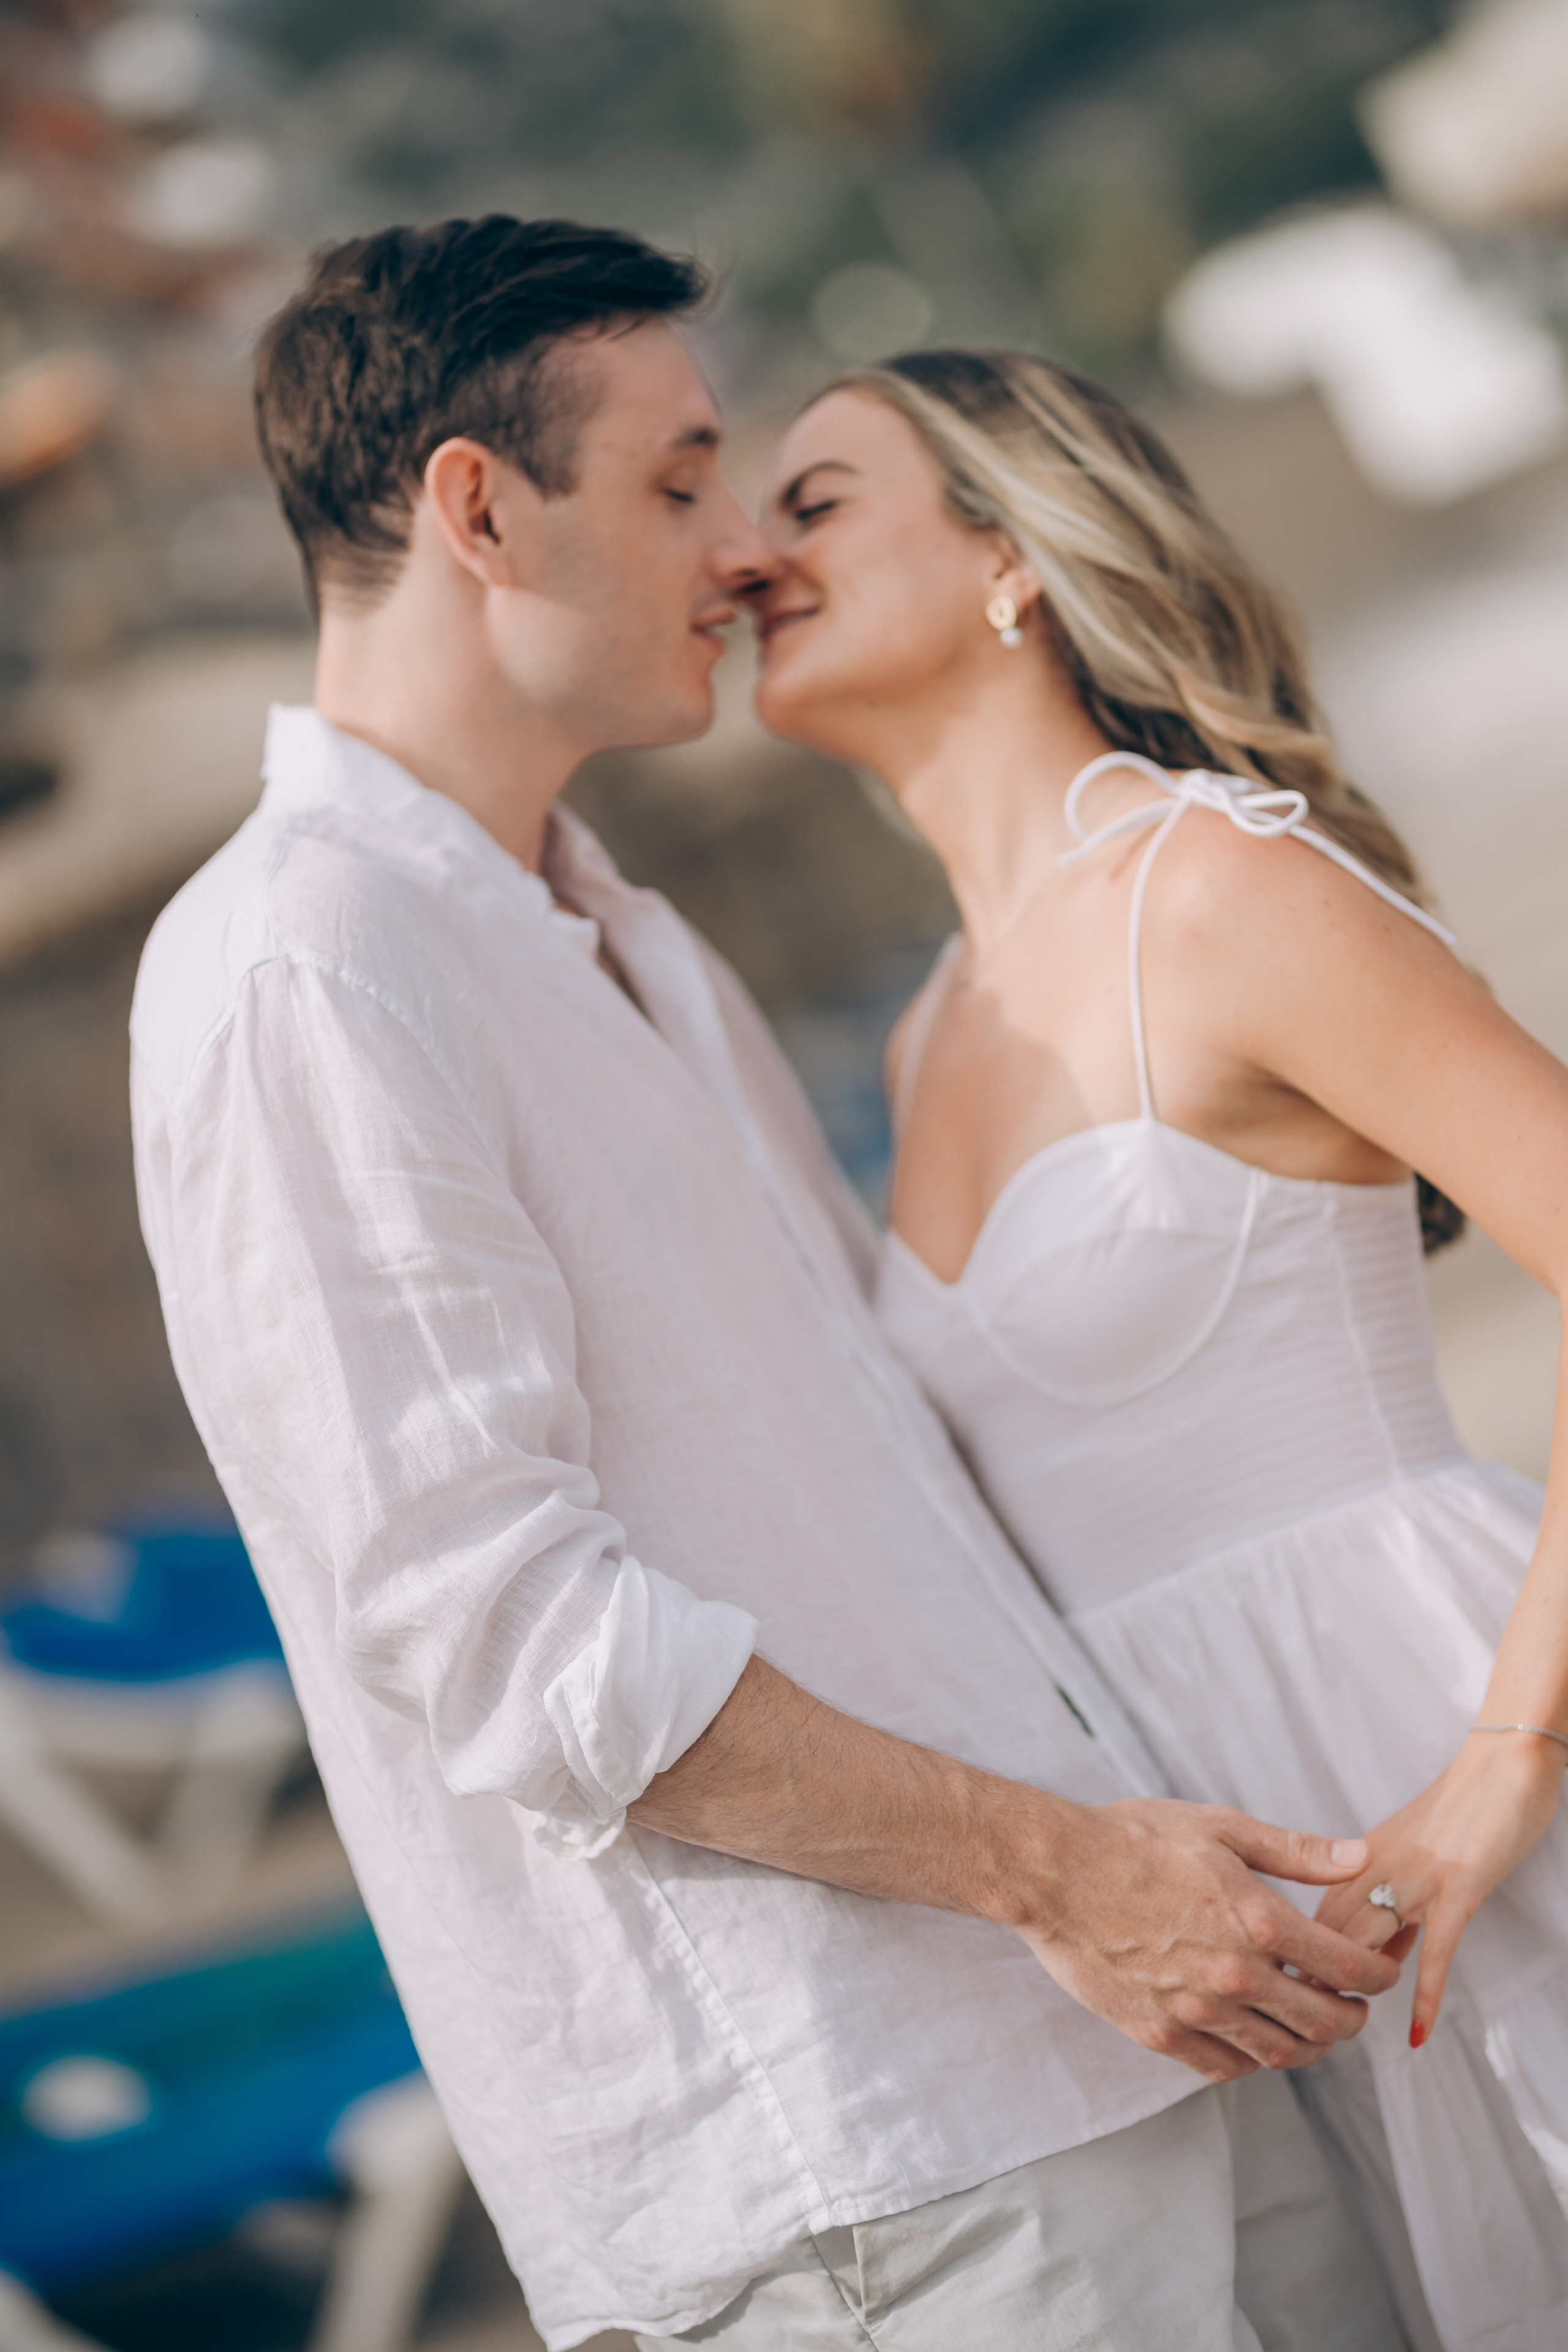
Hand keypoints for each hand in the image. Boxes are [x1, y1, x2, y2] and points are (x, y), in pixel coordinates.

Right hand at [1012, 1798, 1400, 2083]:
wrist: (1055, 1872)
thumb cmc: (1135, 1838)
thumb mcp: (1221, 1827)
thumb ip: (1296, 1851)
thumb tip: (1360, 1856)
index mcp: (1258, 1921)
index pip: (1347, 1968)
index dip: (1379, 1976)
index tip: (1382, 1972)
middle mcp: (1235, 1975)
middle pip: (1324, 2024)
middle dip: (1352, 2017)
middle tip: (1354, 2005)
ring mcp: (1196, 2011)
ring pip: (1279, 2054)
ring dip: (1310, 2046)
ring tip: (1312, 2026)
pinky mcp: (1159, 2033)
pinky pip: (1224, 2067)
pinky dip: (1253, 2061)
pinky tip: (1255, 2039)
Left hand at [1315, 1732, 1565, 2046]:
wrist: (1503, 1765)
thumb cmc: (1461, 1810)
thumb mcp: (1409, 1853)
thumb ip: (1390, 1902)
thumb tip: (1378, 1955)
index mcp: (1362, 1856)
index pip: (1317, 1914)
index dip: (1297, 1955)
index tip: (1283, 1992)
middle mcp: (1378, 1866)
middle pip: (1330, 1930)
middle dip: (1312, 1976)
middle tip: (1297, 2022)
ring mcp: (1418, 1877)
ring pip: (1369, 1939)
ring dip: (1353, 1986)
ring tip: (1337, 2029)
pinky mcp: (1460, 1886)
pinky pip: (1437, 1949)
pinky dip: (1426, 1994)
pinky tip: (1417, 2031)